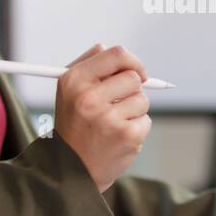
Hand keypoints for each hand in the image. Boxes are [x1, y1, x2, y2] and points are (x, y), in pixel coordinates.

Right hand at [53, 43, 151, 193]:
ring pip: (142, 99)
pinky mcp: (125, 136)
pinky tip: (119, 138)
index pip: (116, 55)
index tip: (139, 72)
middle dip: (132, 89)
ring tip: (114, 124)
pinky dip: (137, 128)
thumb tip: (105, 47)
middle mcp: (88, 98)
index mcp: (74, 81)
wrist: (71, 169)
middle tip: (119, 104)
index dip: (133, 61)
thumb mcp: (69, 91)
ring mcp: (107, 118)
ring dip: (134, 110)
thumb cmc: (74, 125)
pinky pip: (146, 120)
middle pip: (134, 77)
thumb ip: (87, 65)